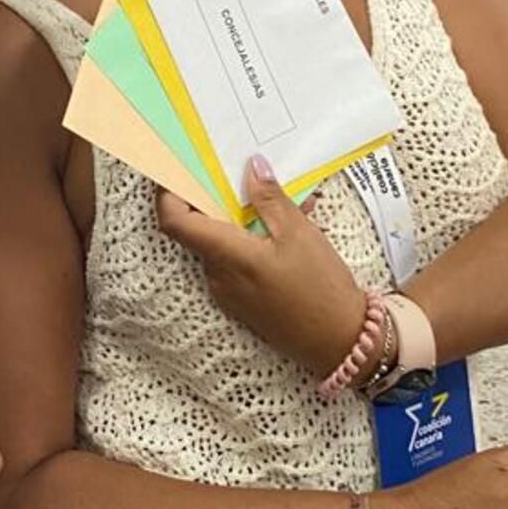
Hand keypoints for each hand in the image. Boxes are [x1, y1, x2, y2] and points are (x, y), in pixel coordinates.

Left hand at [157, 157, 363, 377]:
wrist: (338, 341)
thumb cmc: (321, 289)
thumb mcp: (299, 233)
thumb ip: (270, 198)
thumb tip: (252, 167)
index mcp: (226, 255)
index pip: (175, 221)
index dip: (169, 192)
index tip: (181, 169)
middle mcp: (218, 275)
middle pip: (199, 227)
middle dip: (219, 198)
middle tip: (243, 174)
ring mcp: (229, 290)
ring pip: (222, 242)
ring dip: (243, 218)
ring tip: (284, 203)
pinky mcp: (243, 299)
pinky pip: (237, 260)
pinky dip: (253, 239)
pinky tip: (288, 228)